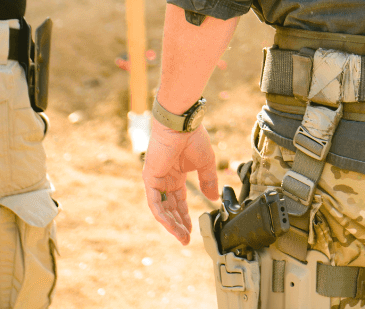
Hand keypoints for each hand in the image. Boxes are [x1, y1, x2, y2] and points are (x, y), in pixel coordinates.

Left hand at [142, 122, 219, 243]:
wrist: (181, 124)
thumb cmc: (193, 137)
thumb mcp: (206, 163)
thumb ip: (208, 181)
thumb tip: (213, 198)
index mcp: (176, 175)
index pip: (179, 202)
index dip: (186, 216)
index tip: (192, 230)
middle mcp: (165, 179)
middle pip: (171, 208)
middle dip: (179, 225)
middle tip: (186, 239)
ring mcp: (156, 180)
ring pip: (162, 209)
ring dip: (172, 225)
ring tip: (182, 238)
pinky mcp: (150, 179)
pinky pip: (155, 203)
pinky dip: (163, 216)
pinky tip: (173, 226)